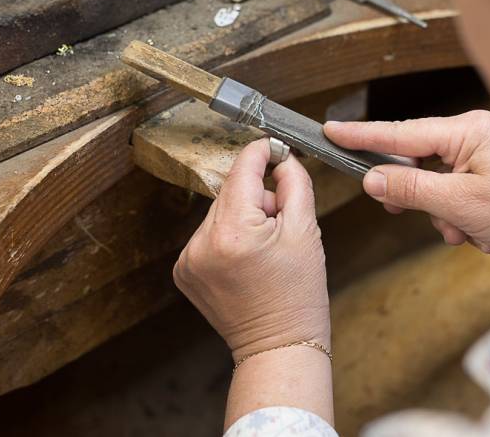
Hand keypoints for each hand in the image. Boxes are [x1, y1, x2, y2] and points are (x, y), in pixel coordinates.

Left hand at [174, 138, 329, 360]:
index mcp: (233, 232)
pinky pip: (207, 235)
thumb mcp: (306, 232)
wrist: (278, 344)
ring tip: (263, 250)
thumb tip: (281, 157)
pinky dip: (226, 238)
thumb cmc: (297, 295)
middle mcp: (202, 243)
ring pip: (219, 213)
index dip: (261, 153)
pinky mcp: (183, 271)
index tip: (274, 147)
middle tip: (281, 225)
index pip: (242, 170)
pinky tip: (245, 261)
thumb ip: (294, 184)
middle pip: (231, 192)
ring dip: (241, 219)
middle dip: (257, 199)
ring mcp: (188, 259)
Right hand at [325, 110, 489, 264]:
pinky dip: (463, 218)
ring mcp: (485, 154)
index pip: (399, 133)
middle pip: (418, 163)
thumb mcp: (460, 205)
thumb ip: (409, 190)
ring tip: (472, 232)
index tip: (330, 131)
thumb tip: (372, 179)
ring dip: (446, 216)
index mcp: (467, 130)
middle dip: (422, 199)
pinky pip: (457, 194)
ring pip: (437, 186)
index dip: (361, 136)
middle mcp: (475, 135)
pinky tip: (484, 232)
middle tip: (422, 216)